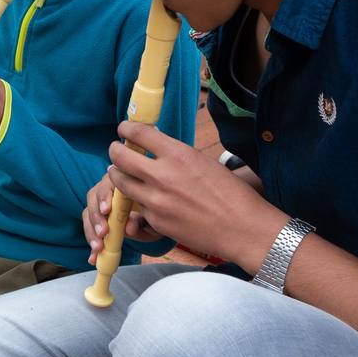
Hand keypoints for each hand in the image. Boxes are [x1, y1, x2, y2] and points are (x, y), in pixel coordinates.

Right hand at [82, 168, 161, 265]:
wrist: (163, 215)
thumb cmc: (158, 212)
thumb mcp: (155, 217)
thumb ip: (142, 221)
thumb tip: (128, 229)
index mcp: (122, 181)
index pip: (108, 183)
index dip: (105, 196)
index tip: (107, 211)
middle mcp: (107, 188)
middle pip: (93, 197)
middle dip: (96, 217)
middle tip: (103, 233)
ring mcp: (100, 203)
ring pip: (88, 213)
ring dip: (91, 231)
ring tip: (98, 248)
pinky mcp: (97, 219)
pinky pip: (90, 228)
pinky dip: (91, 243)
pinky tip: (93, 258)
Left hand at [105, 121, 287, 271]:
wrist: (243, 228)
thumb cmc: (230, 193)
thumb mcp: (203, 162)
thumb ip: (175, 154)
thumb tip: (154, 143)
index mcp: (178, 154)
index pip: (138, 133)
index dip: (126, 128)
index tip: (123, 129)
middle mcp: (162, 175)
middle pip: (119, 157)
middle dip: (114, 151)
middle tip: (116, 151)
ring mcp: (156, 200)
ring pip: (120, 183)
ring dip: (117, 176)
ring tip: (120, 173)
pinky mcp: (155, 221)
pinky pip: (136, 207)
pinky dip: (136, 202)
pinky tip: (143, 200)